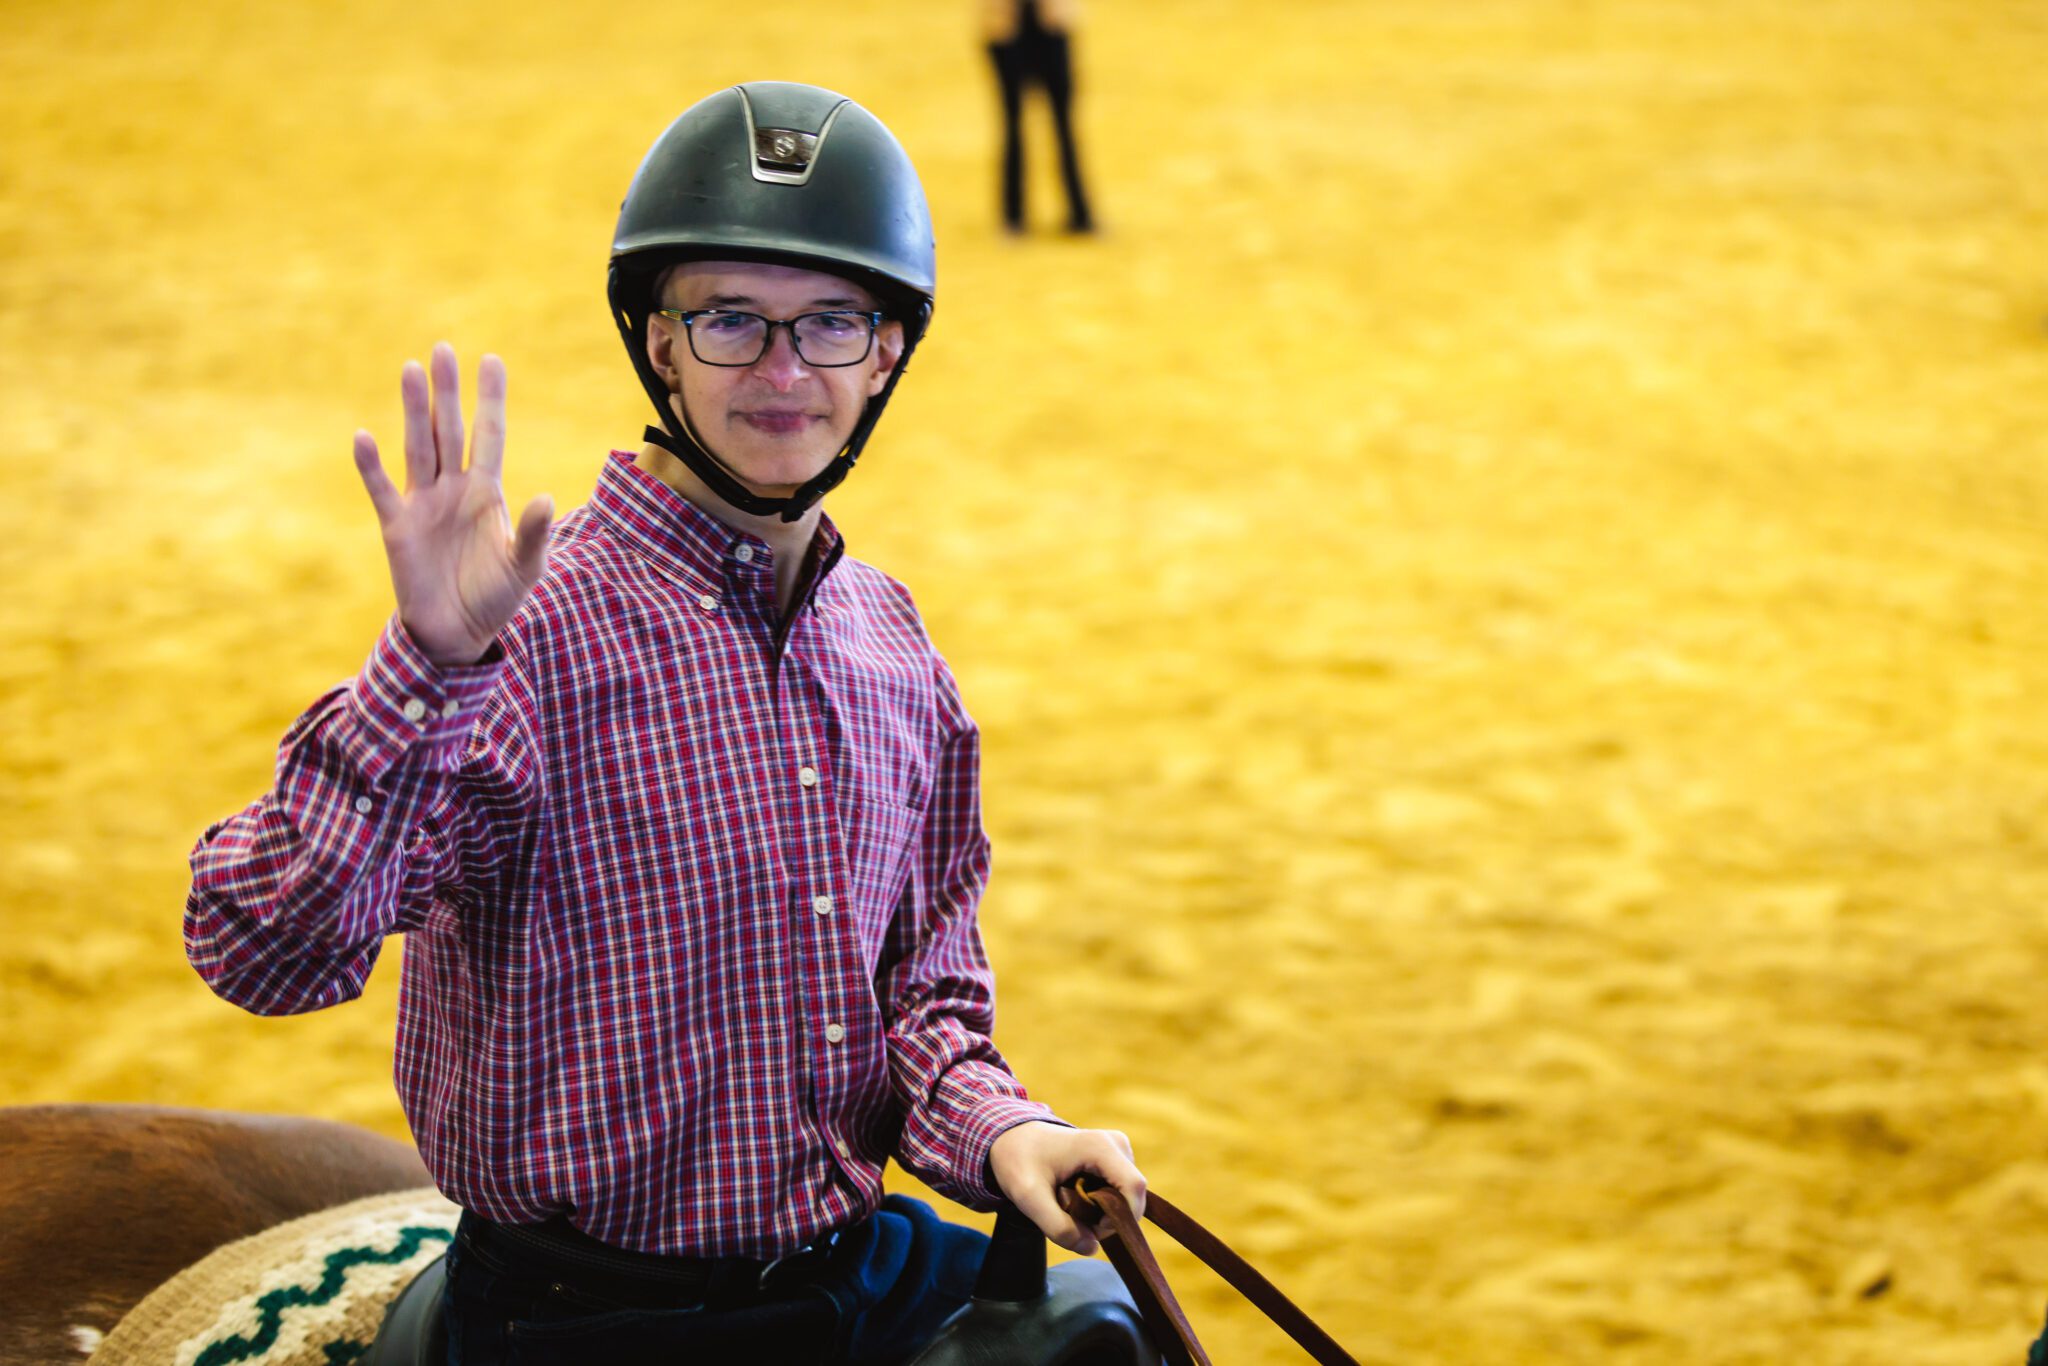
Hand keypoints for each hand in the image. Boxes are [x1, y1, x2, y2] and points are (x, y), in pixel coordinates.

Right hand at [352, 342, 552, 665]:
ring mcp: (424, 504)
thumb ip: (534, 532)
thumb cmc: (496, 597)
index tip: (491, 359)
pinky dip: (372, 465)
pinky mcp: (398, 526)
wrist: (458, 633)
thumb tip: (547, 497)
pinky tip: (364, 436)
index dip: (490, 400)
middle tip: (443, 349)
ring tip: (412, 371)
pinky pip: (383, 489)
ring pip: (419, 446)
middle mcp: (453, 489)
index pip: (489, 434)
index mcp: (487, 491)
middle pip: (449, 429)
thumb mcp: (525, 566)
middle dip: (447, 392)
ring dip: (415, 411)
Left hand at [989, 1120, 1144, 1255]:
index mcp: (1100, 1146)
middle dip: (1107, 1219)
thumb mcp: (1029, 1197)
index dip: (1122, 1218)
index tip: (1092, 1230)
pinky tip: (1076, 1199)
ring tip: (1068, 1206)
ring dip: (1102, 1213)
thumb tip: (1092, 1247)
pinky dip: (1102, 1205)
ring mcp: (1118, 1149)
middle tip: (1071, 1220)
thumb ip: (1058, 1227)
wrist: (1012, 1138)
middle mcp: (1116, 1144)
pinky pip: (1120, 1192)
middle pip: (1131, 1196)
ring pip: (1126, 1197)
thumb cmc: (1019, 1161)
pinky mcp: (1115, 1158)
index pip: (1133, 1188)